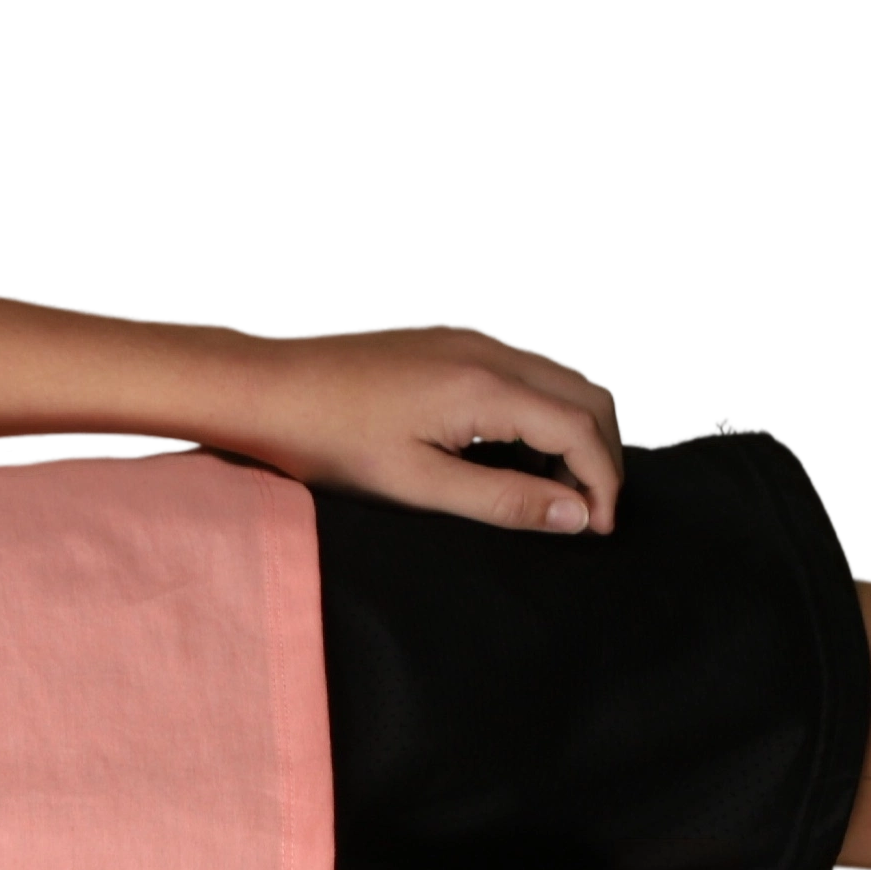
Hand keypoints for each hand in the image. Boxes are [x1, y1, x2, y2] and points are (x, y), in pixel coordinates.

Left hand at [233, 323, 625, 535]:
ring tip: (550, 490)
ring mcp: (473, 339)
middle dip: (602, 455)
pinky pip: (526, 372)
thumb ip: (503, 500)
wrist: (266, 387)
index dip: (604, 482)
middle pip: (589, 395)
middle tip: (585, 512)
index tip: (598, 529)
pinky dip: (542, 412)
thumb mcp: (417, 485)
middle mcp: (490, 350)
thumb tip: (577, 516)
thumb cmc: (328, 439)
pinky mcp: (454, 342)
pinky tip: (513, 454)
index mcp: (486, 385)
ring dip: (574, 432)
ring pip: (562, 380)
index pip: (583, 428)